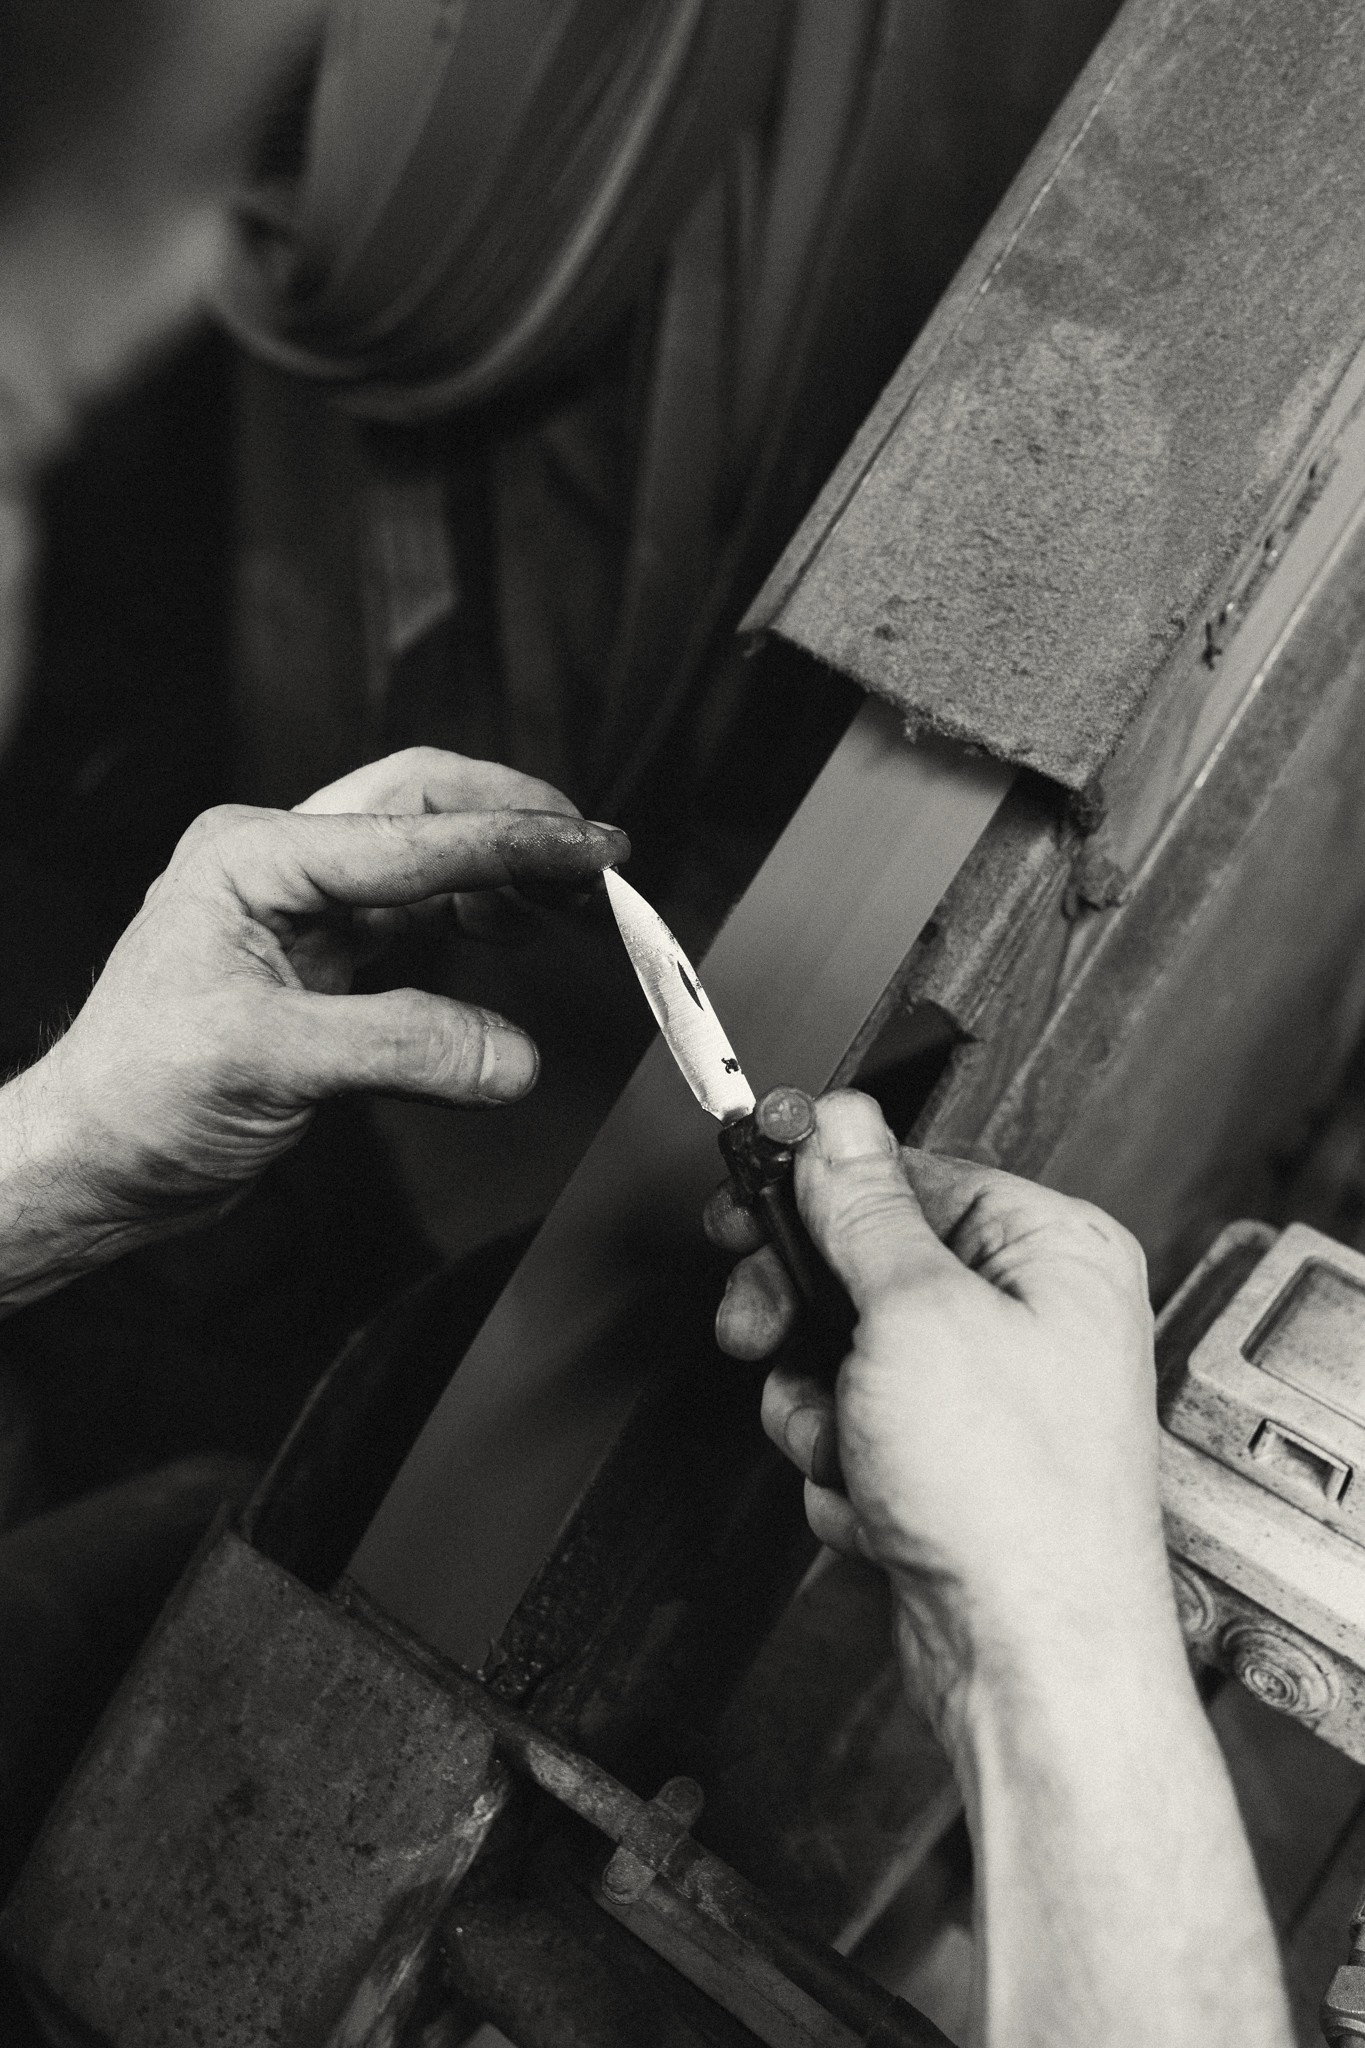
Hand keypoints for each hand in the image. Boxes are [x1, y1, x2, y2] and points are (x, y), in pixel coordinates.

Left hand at [0, 748, 627, 1302]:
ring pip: (425, 855)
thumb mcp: (268, 1063)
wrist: (94, 1161)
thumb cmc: (138, 1097)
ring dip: (500, 868)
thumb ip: (399, 1047)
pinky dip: (474, 918)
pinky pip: (416, 917)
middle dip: (512, 821)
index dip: (515, 841)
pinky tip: (510, 935)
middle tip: (596, 855)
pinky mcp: (322, 962)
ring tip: (570, 899)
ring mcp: (301, 910)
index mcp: (254, 856)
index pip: (412, 832)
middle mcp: (279, 864)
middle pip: (421, 802)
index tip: (596, 851)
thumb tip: (512, 1055)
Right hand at [707, 1090, 1173, 1735]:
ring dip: (818, 1406)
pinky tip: (874, 1499)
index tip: (751, 1196)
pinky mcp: (949, 1463)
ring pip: (843, 1353)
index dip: (821, 1188)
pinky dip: (842, 1464)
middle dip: (806, 1317)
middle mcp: (1031, 1315)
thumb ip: (863, 1209)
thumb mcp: (915, 1314)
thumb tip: (838, 1125)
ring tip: (847, 1444)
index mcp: (1051, 1250)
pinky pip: (854, 1427)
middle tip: (763, 1330)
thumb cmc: (1015, 1499)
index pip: (910, 1174)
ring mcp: (987, 1396)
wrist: (1026, 1660)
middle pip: (865, 1265)